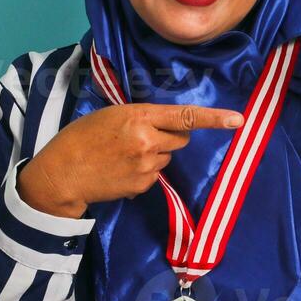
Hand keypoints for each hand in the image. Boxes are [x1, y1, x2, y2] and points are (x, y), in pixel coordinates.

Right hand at [17, 104, 242, 218]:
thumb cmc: (81, 138)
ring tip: (124, 154)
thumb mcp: (110, 115)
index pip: (185, 117)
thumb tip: (164, 125)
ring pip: (168, 156)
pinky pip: (155, 174)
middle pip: (182, 138)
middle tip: (143, 136)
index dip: (215, 118)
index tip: (238, 120)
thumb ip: (140, 117)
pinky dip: (144, 171)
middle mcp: (148, 141)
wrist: (62, 174)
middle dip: (172, 136)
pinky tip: (121, 170)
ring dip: (156, 153)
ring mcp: (147, 166)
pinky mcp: (143, 186)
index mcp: (139, 117)